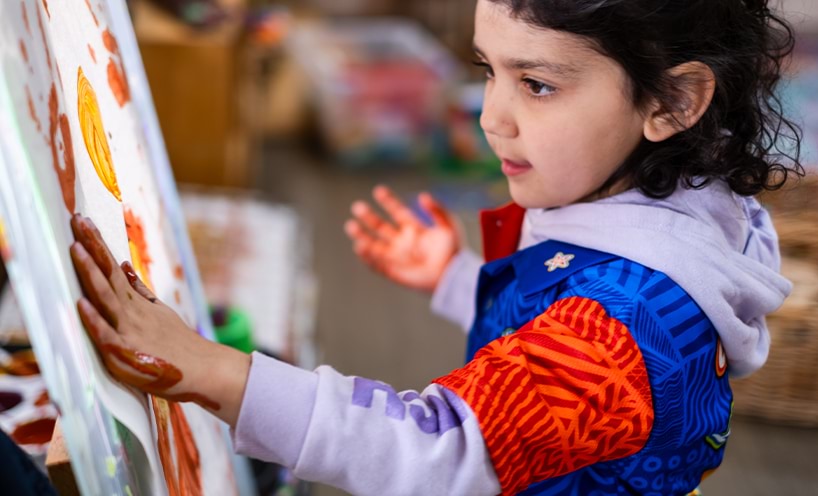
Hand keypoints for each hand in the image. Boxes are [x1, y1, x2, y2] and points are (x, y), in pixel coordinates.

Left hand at [69, 215, 249, 426]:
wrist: (203, 370)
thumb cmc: (178, 346)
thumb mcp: (159, 313)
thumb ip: (139, 292)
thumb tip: (122, 266)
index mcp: (135, 303)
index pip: (111, 268)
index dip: (96, 245)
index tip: (82, 220)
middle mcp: (130, 312)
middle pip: (107, 275)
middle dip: (91, 247)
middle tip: (77, 220)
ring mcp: (129, 330)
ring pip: (105, 297)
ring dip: (90, 273)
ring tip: (75, 249)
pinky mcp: (126, 354)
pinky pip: (106, 335)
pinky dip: (94, 319)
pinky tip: (81, 304)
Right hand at [344, 185, 461, 292]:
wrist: (453, 276)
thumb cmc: (453, 252)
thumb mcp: (448, 225)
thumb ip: (437, 210)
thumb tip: (422, 195)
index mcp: (415, 230)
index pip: (397, 212)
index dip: (388, 201)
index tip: (378, 190)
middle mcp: (403, 243)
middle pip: (381, 227)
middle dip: (369, 217)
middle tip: (357, 206)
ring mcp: (398, 258)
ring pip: (375, 245)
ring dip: (362, 236)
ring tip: (350, 225)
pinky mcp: (395, 272)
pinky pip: (377, 264)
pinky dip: (368, 256)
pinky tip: (359, 246)